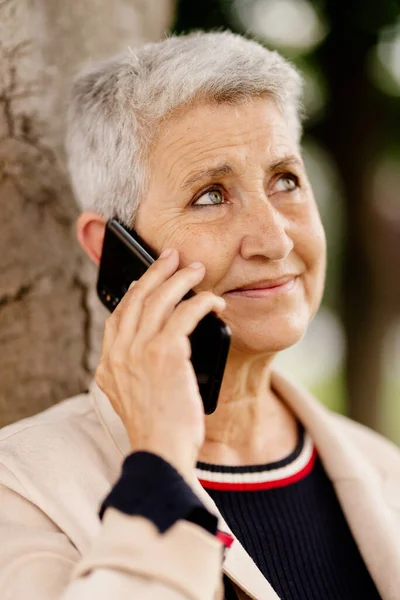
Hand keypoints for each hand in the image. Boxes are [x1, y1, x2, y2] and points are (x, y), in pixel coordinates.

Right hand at [95, 248, 225, 478]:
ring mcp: (139, 351)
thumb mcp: (132, 399)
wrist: (162, 453)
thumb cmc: (157, 430)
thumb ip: (133, 371)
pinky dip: (201, 302)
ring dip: (180, 279)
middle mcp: (118, 353)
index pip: (118, 317)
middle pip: (136, 299)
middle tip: (172, 256)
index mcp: (107, 365)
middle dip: (155, 272)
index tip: (148, 278)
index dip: (134, 292)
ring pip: (160, 299)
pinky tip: (214, 301)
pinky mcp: (165, 353)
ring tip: (196, 268)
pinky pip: (185, 314)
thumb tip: (152, 347)